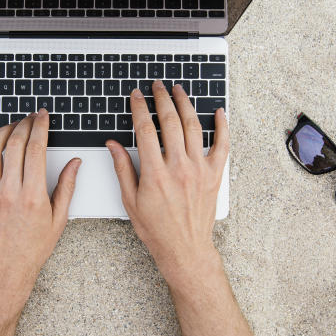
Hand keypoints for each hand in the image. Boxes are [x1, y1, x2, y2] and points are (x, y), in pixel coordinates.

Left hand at [0, 109, 81, 297]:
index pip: (35, 148)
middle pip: (14, 144)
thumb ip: (67, 186)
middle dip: (23, 124)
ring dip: (2, 133)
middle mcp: (8, 192)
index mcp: (32, 195)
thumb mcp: (59, 218)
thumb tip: (75, 163)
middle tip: (30, 117)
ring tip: (11, 127)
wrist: (6, 268)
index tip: (42, 117)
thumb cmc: (33, 246)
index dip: (40, 127)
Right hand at [105, 80, 229, 281]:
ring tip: (179, 91)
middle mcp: (179, 167)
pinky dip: (222, 126)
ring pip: (194, 127)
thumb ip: (122, 168)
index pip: (145, 129)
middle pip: (171, 121)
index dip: (139, 108)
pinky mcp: (214, 175)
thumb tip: (113, 145)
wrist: (185, 249)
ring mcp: (199, 169)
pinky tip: (219, 112)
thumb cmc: (156, 229)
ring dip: (186, 104)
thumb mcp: (130, 200)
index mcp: (155, 173)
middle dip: (162, 99)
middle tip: (157, 86)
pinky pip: (222, 145)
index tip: (136, 96)